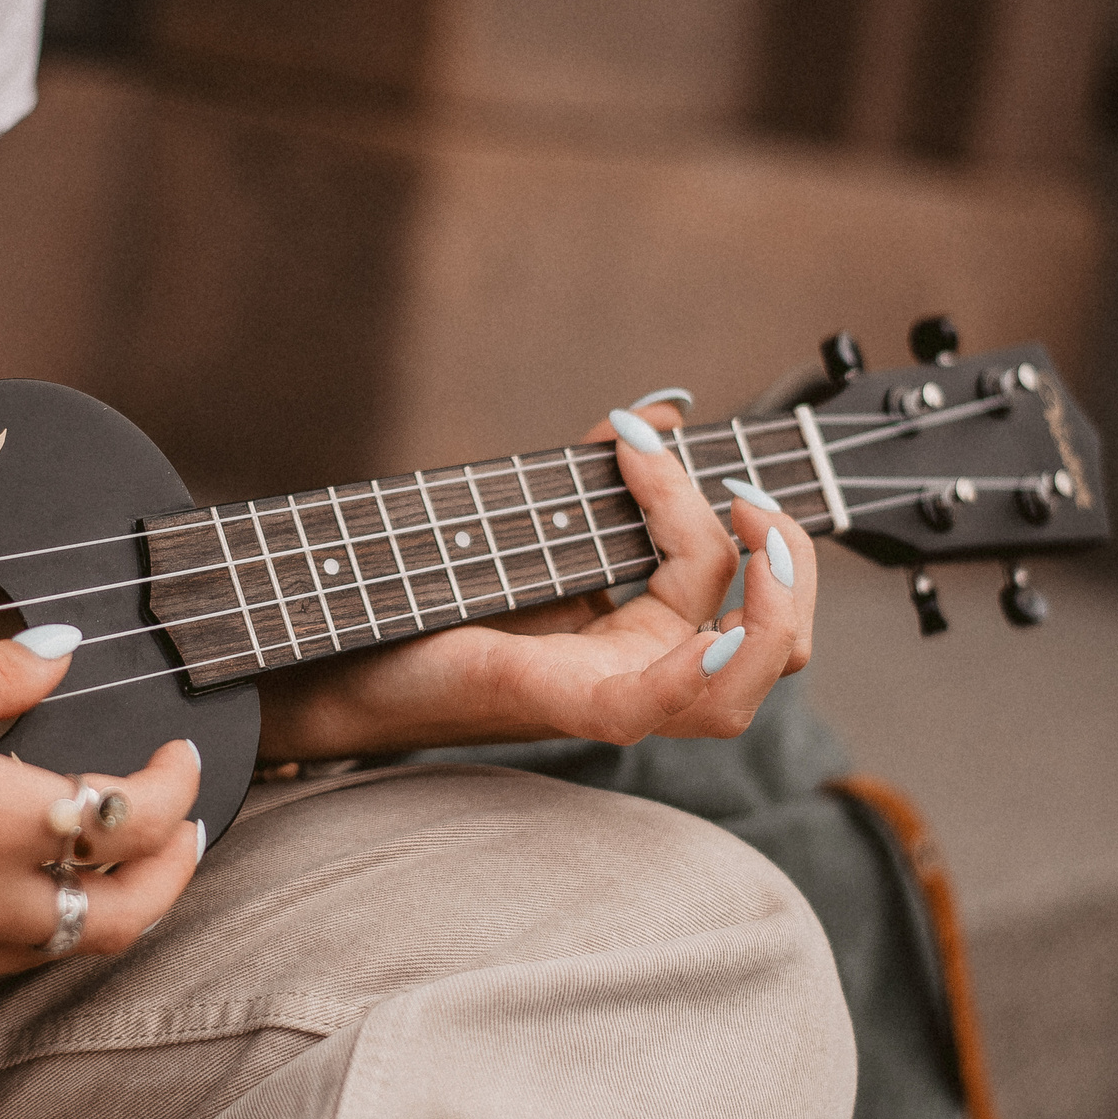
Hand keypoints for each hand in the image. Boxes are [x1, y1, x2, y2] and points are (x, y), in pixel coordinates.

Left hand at [256, 396, 816, 758]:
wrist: (327, 659)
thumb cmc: (416, 603)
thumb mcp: (526, 521)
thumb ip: (596, 476)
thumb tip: (662, 413)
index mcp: (636, 641)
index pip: (728, 582)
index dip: (725, 507)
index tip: (652, 433)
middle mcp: (638, 676)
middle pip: (774, 644)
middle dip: (789, 562)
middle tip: (750, 496)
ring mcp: (611, 698)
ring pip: (746, 680)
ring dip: (771, 600)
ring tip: (746, 524)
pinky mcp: (570, 705)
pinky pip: (672, 703)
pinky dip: (714, 664)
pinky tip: (719, 625)